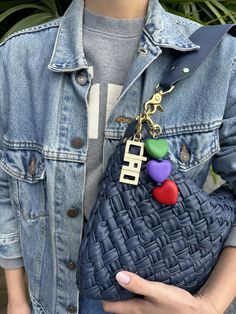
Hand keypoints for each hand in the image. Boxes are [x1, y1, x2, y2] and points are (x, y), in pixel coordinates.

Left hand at [102, 271, 216, 313]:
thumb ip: (138, 284)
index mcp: (136, 309)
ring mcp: (145, 312)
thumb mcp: (157, 291)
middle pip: (117, 306)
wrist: (195, 311)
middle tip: (107, 276)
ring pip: (127, 304)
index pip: (110, 306)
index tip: (98, 281)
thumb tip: (118, 276)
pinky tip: (136, 282)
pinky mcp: (152, 309)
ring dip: (123, 293)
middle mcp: (138, 313)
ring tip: (120, 277)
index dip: (102, 295)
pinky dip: (133, 294)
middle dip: (111, 292)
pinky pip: (137, 302)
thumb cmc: (176, 303)